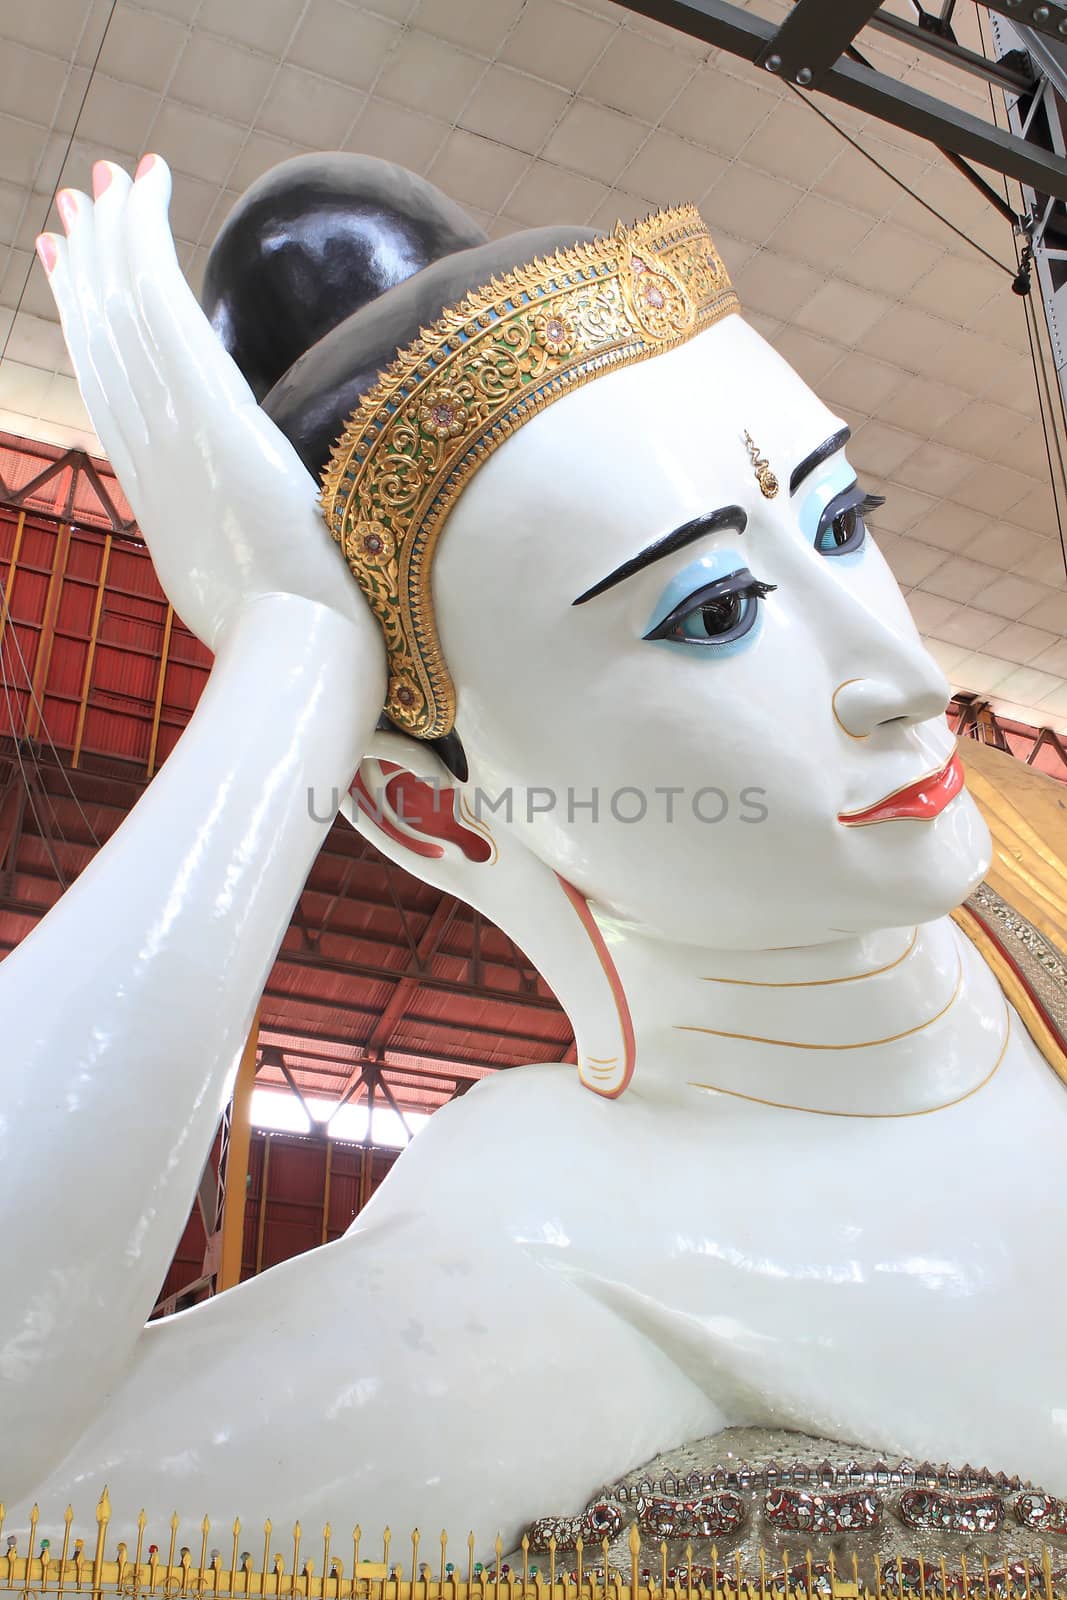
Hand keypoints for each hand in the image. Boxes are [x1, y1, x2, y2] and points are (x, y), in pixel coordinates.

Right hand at [37, 156, 370, 649]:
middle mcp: (153, 457)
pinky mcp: (210, 413)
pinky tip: (143, 186)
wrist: (297, 662)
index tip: (74, 285)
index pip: (113, 399)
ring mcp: (174, 433)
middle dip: (88, 274)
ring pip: (125, 315)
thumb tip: (268, 561)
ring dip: (115, 238)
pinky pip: (165, 309)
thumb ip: (240, 563)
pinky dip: (148, 243)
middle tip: (69, 211)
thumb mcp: (244, 601)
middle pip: (104, 347)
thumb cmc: (294, 651)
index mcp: (162, 498)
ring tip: (104, 178)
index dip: (89, 335)